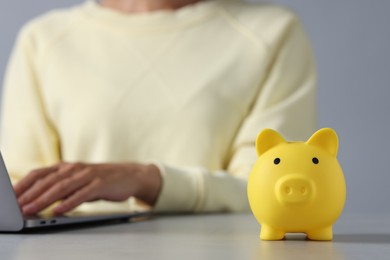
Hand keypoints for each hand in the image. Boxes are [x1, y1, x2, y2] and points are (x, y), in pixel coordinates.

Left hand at [14, 162, 160, 214]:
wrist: (129, 175)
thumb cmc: (101, 179)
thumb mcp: (78, 180)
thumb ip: (60, 187)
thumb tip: (37, 199)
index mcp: (67, 167)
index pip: (40, 173)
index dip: (24, 184)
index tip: (11, 197)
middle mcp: (75, 168)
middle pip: (48, 181)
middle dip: (31, 194)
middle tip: (18, 206)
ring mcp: (88, 175)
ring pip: (63, 187)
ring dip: (45, 199)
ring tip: (32, 209)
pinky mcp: (100, 184)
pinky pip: (82, 194)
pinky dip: (69, 202)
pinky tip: (59, 210)